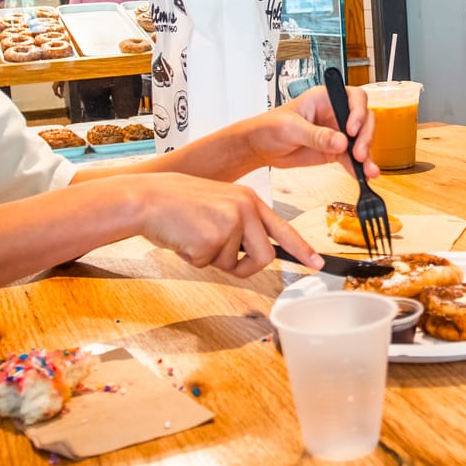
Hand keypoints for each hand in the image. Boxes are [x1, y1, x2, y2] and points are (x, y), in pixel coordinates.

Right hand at [127, 174, 320, 273]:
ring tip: (194, 237)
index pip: (283, 229)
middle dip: (245, 267)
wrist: (148, 198)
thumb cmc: (179, 204)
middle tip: (220, 258)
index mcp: (248, 199)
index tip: (317, 264)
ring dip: (213, 260)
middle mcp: (244, 209)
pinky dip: (193, 259)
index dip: (302, 250)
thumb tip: (253, 255)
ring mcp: (230, 223)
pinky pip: (209, 265)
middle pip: (264, 257)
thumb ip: (241, 225)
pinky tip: (183, 238)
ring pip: (234, 265)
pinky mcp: (212, 238)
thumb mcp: (219, 205)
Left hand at [237, 85, 377, 177]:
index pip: (353, 98)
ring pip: (361, 141)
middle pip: (363, 120)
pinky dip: (358, 168)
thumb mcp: (291, 128)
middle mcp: (334, 113)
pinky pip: (351, 158)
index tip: (351, 129)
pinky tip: (363, 176)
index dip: (358, 112)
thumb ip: (316, 135)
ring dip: (366, 155)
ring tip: (367, 170)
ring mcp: (336, 132)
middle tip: (358, 153)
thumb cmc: (269, 127)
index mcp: (324, 98)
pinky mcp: (334, 151)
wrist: (260, 147)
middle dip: (365, 136)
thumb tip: (340, 141)